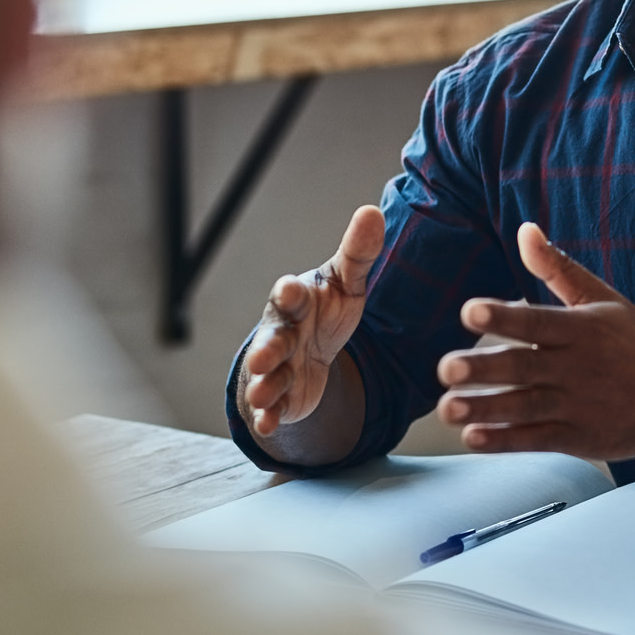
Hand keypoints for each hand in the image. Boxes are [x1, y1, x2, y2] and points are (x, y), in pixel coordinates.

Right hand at [243, 205, 383, 436]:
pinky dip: (269, 416)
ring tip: (263, 393)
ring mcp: (278, 367)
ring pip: (269, 376)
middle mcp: (282, 333)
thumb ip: (358, 253)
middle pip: (272, 339)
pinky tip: (269, 424)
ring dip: (265, 385)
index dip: (290, 293)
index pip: (291, 296)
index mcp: (298, 302)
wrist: (312, 350)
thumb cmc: (326, 310)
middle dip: (267, 348)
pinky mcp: (282, 397)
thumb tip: (372, 211)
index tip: (290, 288)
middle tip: (264, 356)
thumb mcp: (346, 283)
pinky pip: (273, 407)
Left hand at [434, 222, 634, 460]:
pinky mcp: (580, 439)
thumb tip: (525, 230)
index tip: (470, 312)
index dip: (503, 316)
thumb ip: (558, 269)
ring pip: (524, 407)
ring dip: (484, 409)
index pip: (536, 321)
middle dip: (482, 369)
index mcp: (581, 329)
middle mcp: (577, 367)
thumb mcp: (603, 300)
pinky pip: (537, 440)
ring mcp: (578, 406)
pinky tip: (474, 437)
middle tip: (445, 368)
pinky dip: (505, 441)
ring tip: (448, 408)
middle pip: (523, 367)